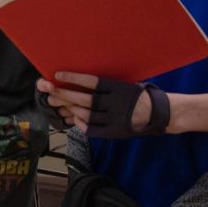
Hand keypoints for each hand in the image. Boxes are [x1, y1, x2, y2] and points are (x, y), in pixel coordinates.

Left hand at [36, 73, 156, 136]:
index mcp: (118, 88)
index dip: (73, 78)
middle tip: (50, 90)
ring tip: (58, 102)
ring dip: (70, 108)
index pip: (91, 82)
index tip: (58, 75)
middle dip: (64, 94)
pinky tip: (74, 117)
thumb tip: (81, 79)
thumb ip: (106, 84)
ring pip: (86, 114)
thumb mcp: (124, 84)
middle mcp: (115, 103)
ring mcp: (114, 119)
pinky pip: (92, 129)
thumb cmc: (137, 95)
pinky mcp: (114, 132)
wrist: (156, 114)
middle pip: (84, 99)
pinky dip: (80, 123)